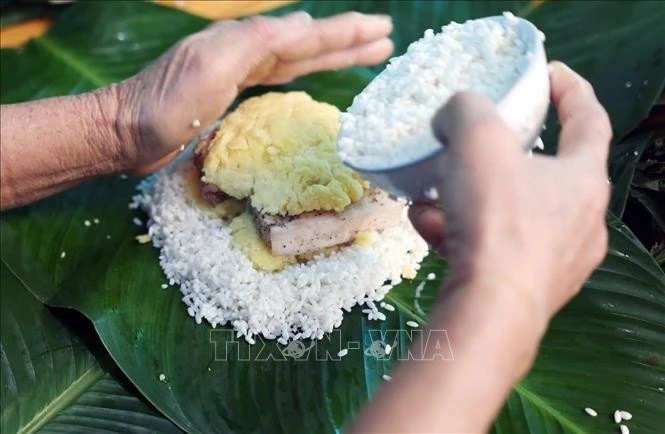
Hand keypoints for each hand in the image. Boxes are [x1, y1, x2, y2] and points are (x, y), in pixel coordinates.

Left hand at [114, 11, 392, 174]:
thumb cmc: (166, 103)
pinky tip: (309, 68)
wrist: (127, 131)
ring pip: (298, 57)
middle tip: (386, 36)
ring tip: (366, 52)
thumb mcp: (212, 66)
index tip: (382, 29)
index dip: (346, 32)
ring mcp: (239, 71)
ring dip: (333, 54)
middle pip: (309, 42)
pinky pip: (280, 74)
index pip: (308, 34)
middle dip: (349, 40)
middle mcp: (246, 51)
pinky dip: (303, 68)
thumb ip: (257, 42)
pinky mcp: (231, 94)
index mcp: (247, 41)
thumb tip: (304, 26)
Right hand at [409, 61, 611, 328]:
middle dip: (500, 157)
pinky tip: (430, 232)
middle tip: (471, 147)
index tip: (548, 73)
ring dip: (467, 200)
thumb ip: (467, 109)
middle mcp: (581, 222)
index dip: (571, 89)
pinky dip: (462, 235)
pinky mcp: (528, 289)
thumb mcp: (477, 141)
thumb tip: (457, 112)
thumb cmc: (496, 220)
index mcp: (583, 180)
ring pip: (510, 214)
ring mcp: (557, 261)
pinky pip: (494, 248)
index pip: (589, 120)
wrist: (489, 311)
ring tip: (428, 200)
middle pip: (543, 172)